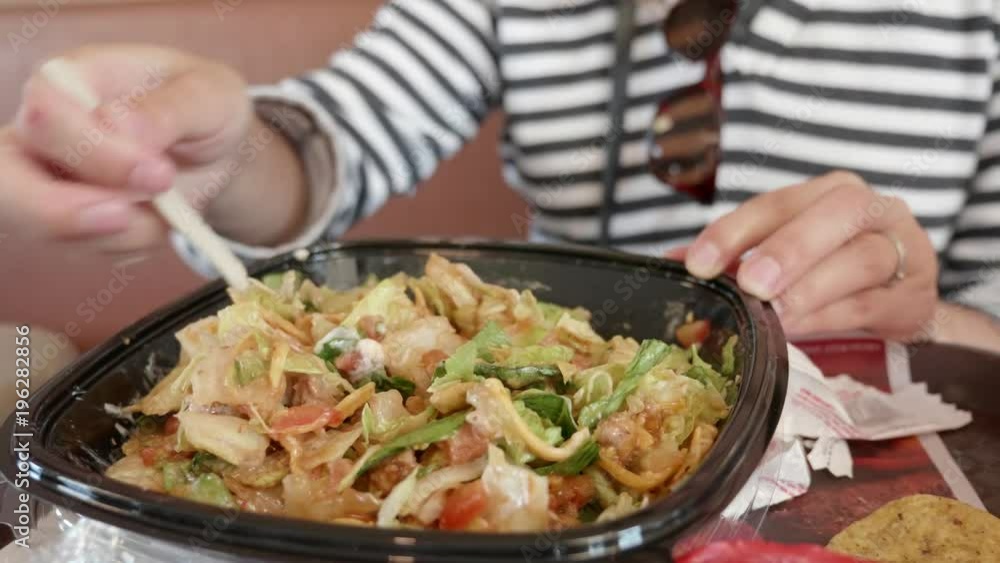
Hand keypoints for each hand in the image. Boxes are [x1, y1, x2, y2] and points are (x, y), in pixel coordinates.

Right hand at [2, 44, 256, 254]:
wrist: (216, 146)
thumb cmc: (203, 106)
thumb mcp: (208, 95)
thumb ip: (167, 108)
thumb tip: (119, 124)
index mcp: (66, 82)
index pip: (46, 117)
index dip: (96, 153)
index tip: (159, 173)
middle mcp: (42, 133)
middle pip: (7, 182)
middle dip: (59, 212)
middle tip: (125, 218)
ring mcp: (46, 182)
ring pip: (48, 229)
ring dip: (119, 233)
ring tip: (170, 209)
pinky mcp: (68, 223)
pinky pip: (86, 250)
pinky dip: (131, 245)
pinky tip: (161, 219)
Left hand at [677, 171, 939, 340]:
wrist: (898, 299)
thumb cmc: (829, 270)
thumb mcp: (782, 256)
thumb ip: (734, 258)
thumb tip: (669, 265)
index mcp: (824, 193)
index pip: (776, 202)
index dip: (734, 231)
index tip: (698, 264)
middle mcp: (867, 208)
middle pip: (835, 213)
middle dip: (788, 248)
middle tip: (752, 285)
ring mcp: (899, 247)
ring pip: (861, 257)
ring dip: (812, 287)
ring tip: (777, 314)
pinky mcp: (914, 293)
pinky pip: (874, 300)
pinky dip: (832, 315)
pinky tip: (802, 329)